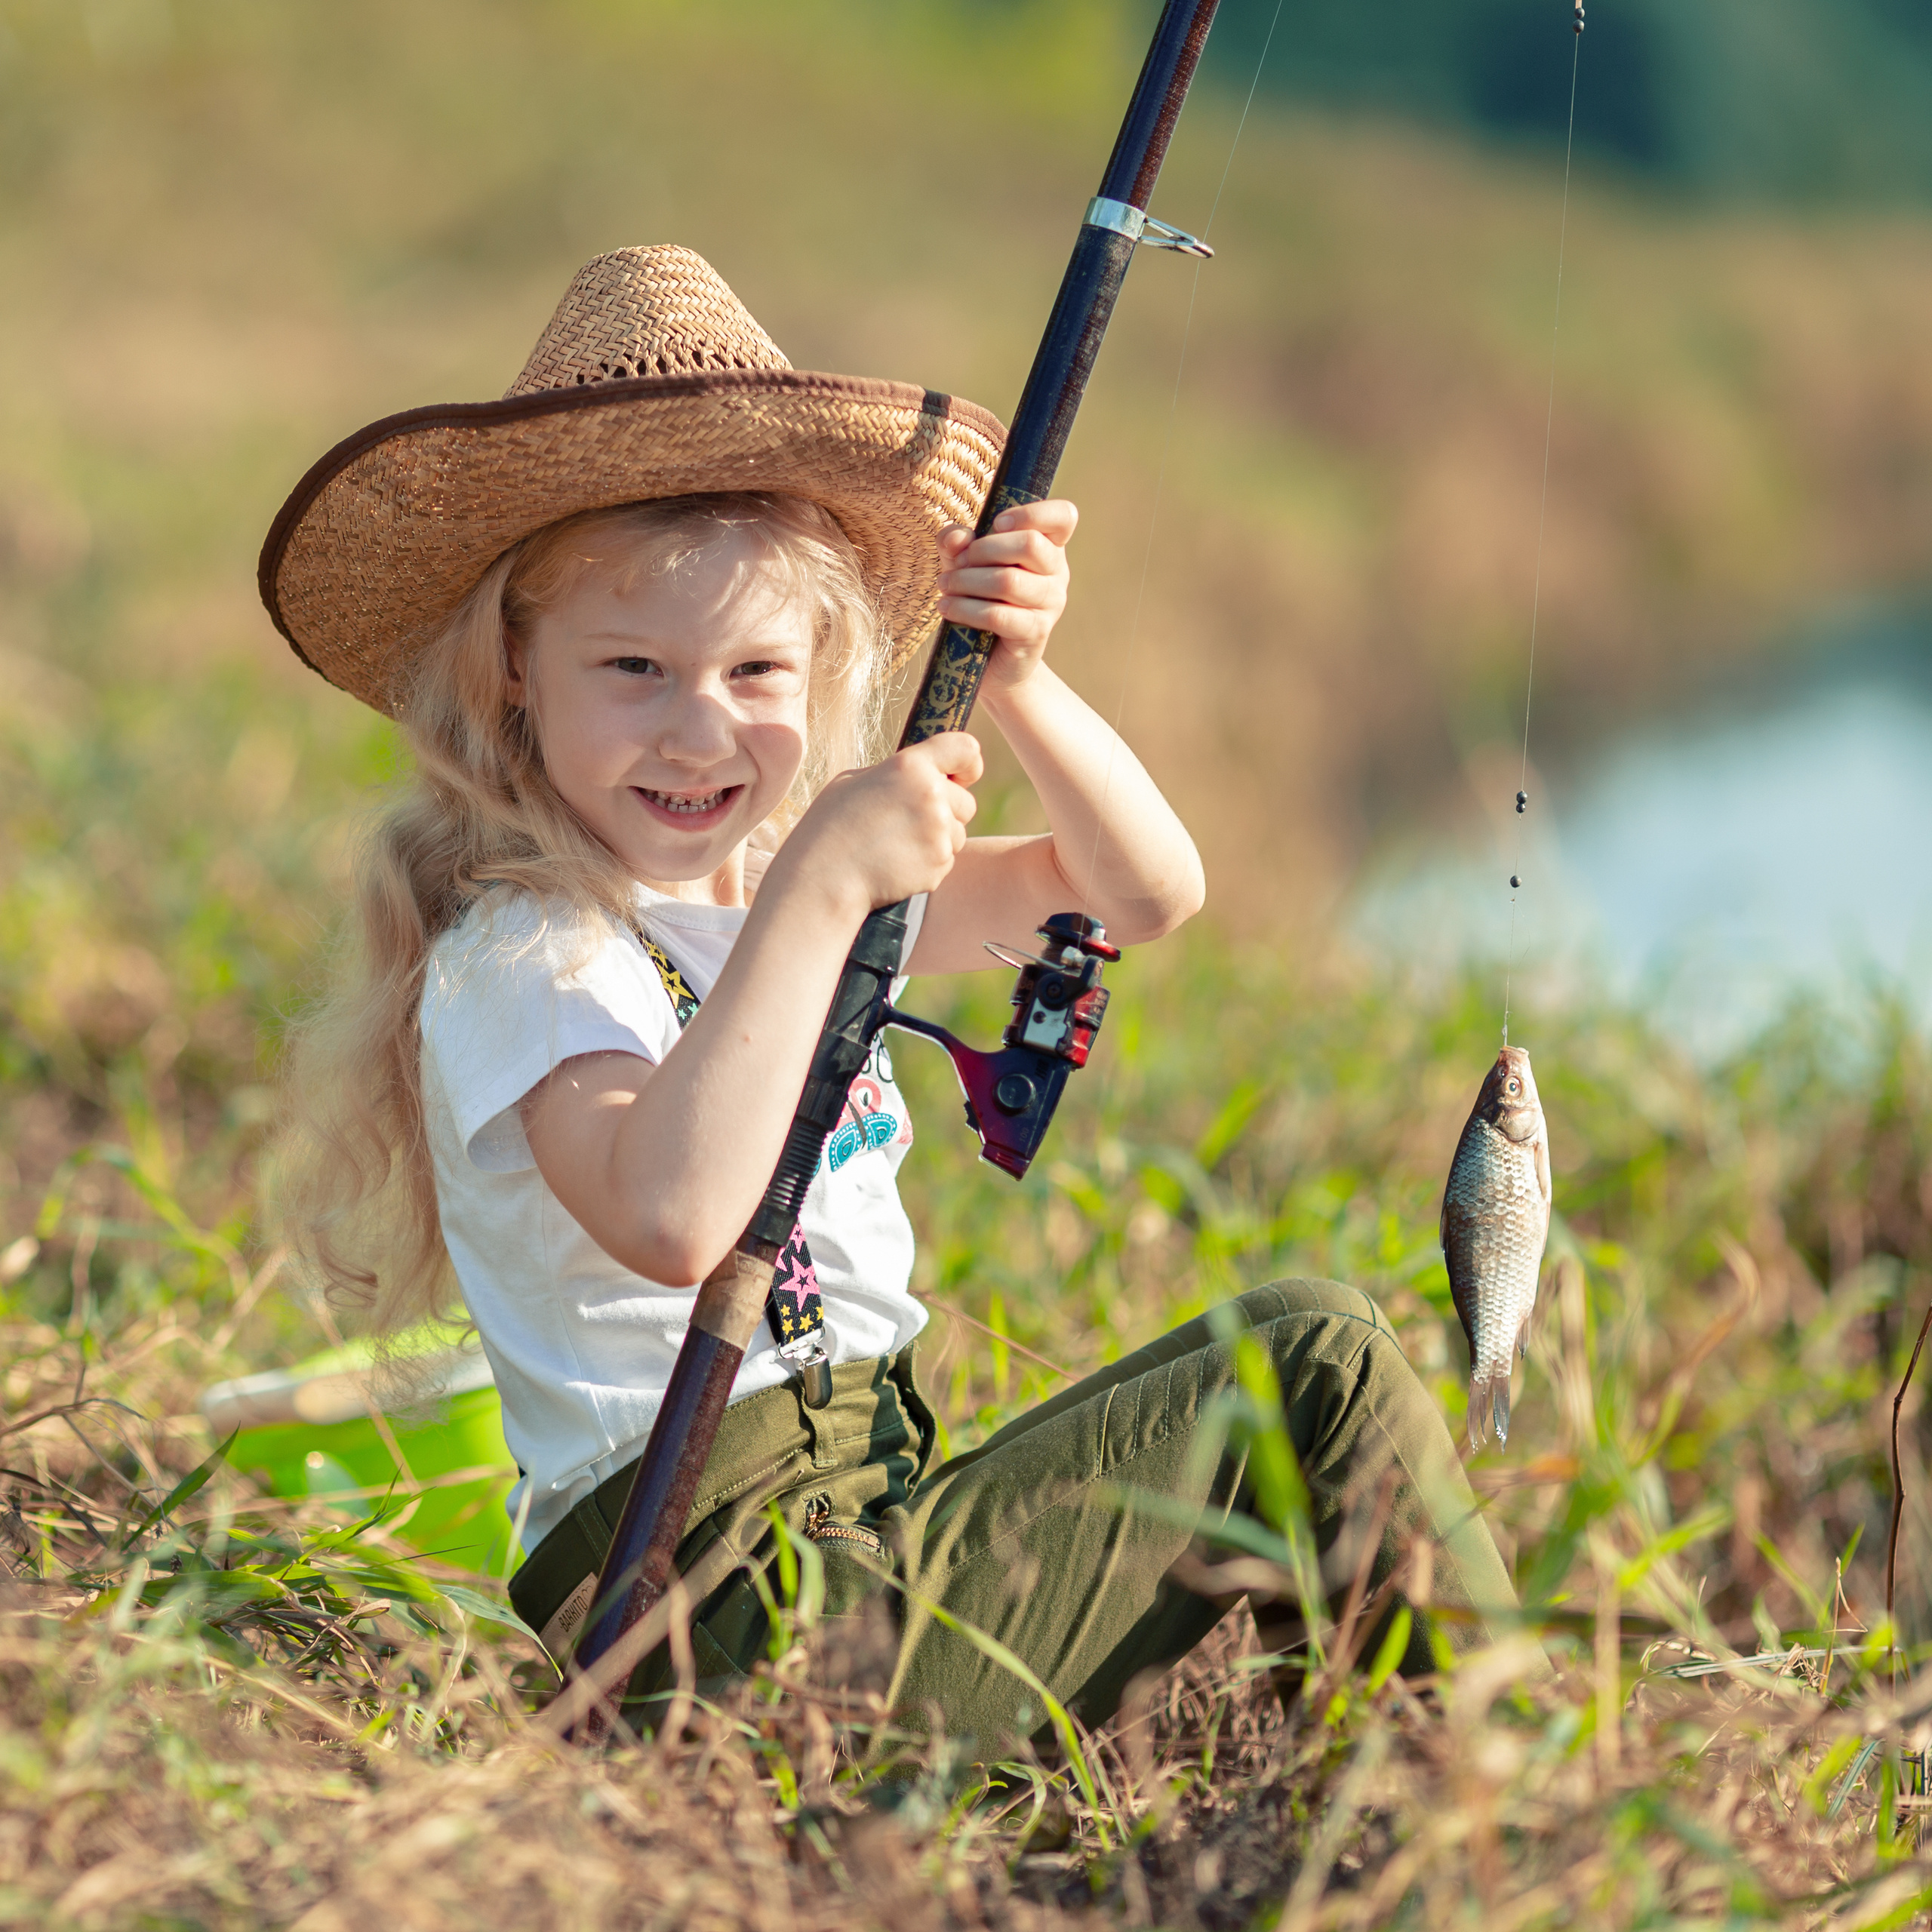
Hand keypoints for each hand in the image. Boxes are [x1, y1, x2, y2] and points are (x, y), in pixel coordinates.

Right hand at [779, 732, 982, 915]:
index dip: (967, 765)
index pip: (966, 750)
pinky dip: (928, 865)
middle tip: (907, 824)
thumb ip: (896, 774)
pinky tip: (896, 866)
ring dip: (937, 841)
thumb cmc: (829, 827)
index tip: (960, 777)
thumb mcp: (854, 782)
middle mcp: (932, 795)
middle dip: (947, 813)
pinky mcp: (939, 865)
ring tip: (895, 847)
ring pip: (958, 835)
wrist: (823, 878)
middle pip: (966, 803)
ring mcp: (939, 833)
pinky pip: (946, 861)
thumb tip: (922, 773)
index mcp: (910, 766)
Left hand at [936, 499, 1075, 690]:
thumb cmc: (980, 601)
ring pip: (1009, 580)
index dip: (1030, 513)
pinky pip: (998, 615)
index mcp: (1049, 547)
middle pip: (1030, 544)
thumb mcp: (965, 565)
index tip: (996, 524)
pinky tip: (945, 608)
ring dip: (966, 581)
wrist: (992, 661)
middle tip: (958, 564)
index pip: (1064, 516)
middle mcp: (1057, 574)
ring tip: (945, 587)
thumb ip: (958, 544)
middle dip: (983, 549)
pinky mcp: (1035, 634)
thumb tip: (956, 537)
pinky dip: (965, 609)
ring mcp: (1050, 605)